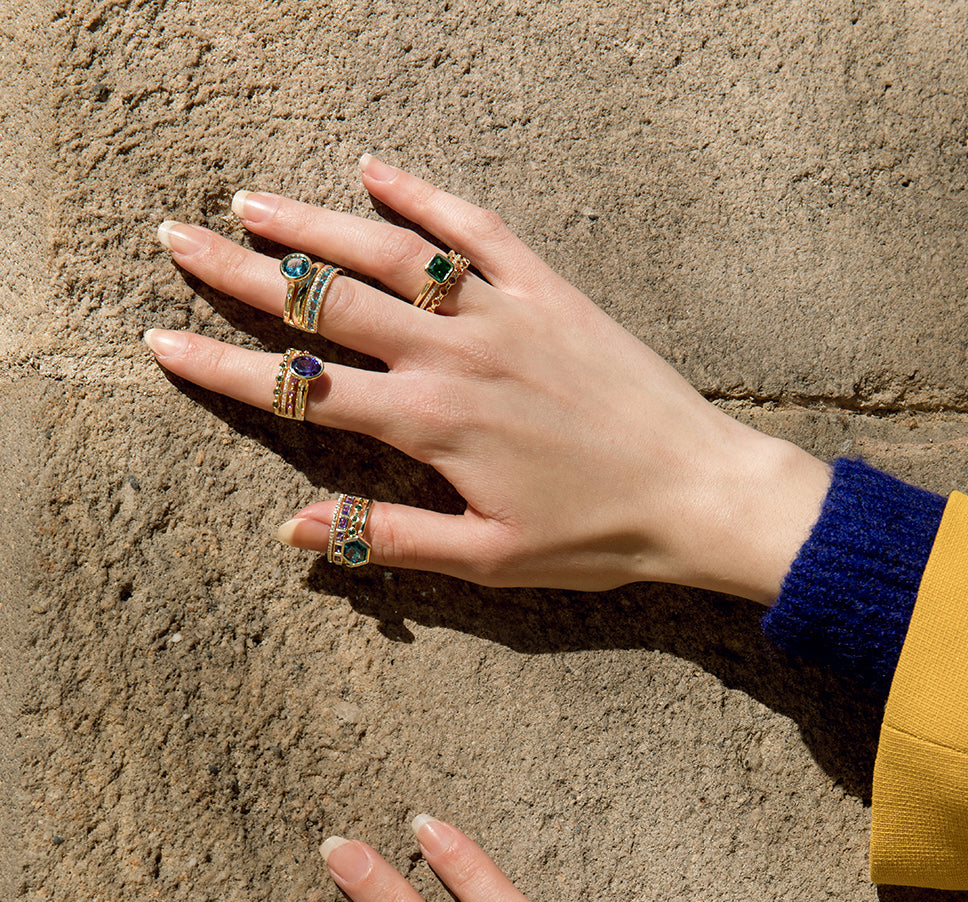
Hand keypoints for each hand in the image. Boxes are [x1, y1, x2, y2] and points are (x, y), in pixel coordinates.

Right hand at [147, 156, 828, 603]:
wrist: (698, 492)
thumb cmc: (595, 538)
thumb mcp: (487, 560)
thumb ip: (387, 538)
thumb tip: (295, 529)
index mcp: (429, 423)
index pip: (300, 389)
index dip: (222, 368)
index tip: (163, 342)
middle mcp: (454, 354)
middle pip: (325, 303)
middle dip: (243, 274)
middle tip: (180, 241)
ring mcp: (502, 313)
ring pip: (387, 253)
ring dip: (312, 224)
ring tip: (250, 204)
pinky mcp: (549, 292)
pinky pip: (474, 228)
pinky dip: (423, 195)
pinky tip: (375, 169)